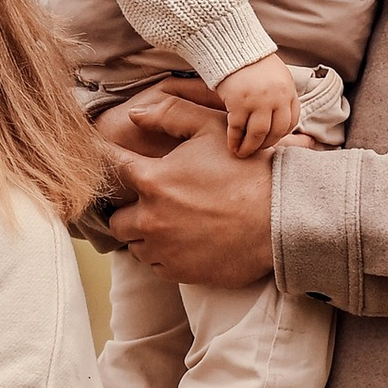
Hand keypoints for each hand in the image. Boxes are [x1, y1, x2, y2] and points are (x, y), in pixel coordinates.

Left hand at [103, 98, 276, 288]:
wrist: (281, 218)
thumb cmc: (248, 170)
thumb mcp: (212, 128)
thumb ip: (169, 115)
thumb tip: (134, 116)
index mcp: (154, 180)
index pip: (110, 169)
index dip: (106, 163)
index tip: (107, 163)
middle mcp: (151, 219)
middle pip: (116, 220)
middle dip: (129, 210)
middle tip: (150, 204)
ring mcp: (164, 249)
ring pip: (135, 245)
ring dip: (145, 235)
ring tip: (171, 223)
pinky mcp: (179, 272)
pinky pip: (156, 265)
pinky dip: (164, 255)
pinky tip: (185, 241)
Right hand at [214, 53, 301, 157]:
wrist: (234, 47)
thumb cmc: (253, 62)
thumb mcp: (277, 76)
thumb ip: (280, 95)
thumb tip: (280, 118)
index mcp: (288, 91)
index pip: (291, 121)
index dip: (281, 134)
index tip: (271, 139)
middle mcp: (276, 97)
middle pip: (276, 132)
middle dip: (266, 144)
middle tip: (256, 150)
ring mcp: (258, 101)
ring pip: (257, 134)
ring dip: (250, 147)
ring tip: (242, 152)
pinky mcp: (238, 102)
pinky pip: (237, 128)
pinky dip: (234, 140)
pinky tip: (231, 145)